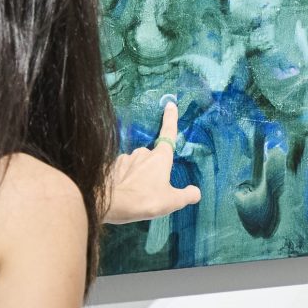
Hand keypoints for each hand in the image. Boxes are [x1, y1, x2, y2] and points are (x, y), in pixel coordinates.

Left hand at [105, 99, 201, 223]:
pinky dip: (124, 178)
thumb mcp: (172, 201)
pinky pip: (121, 171)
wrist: (111, 203)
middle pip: (152, 157)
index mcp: (160, 157)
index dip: (171, 119)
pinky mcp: (112, 165)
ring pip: (135, 164)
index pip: (169, 133)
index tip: (170, 104)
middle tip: (152, 190)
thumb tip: (196, 192)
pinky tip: (122, 191)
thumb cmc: (146, 199)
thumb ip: (186, 195)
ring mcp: (125, 158)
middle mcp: (143, 152)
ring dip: (138, 175)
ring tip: (136, 194)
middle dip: (153, 169)